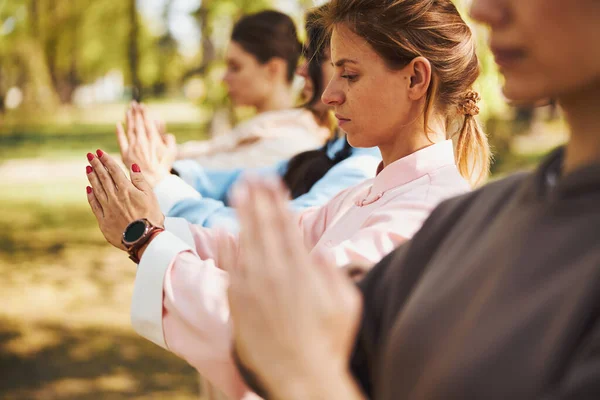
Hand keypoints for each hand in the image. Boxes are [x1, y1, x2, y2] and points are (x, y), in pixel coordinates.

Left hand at [85, 149, 164, 249]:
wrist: (144, 239)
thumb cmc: (151, 217)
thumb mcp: (150, 196)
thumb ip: (140, 180)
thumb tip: (132, 166)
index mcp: (126, 189)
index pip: (114, 171)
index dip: (106, 160)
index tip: (99, 152)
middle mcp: (114, 197)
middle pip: (103, 178)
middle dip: (96, 165)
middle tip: (90, 155)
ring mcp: (107, 208)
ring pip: (97, 189)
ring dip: (92, 178)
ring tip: (88, 168)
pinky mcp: (103, 221)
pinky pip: (94, 205)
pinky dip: (91, 196)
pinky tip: (88, 189)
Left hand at [116, 102, 176, 187]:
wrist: (154, 180)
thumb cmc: (164, 167)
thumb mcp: (172, 152)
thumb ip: (170, 140)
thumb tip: (167, 133)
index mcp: (153, 139)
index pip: (147, 122)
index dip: (144, 113)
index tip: (142, 105)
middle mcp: (142, 141)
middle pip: (138, 123)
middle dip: (136, 113)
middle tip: (134, 103)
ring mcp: (133, 147)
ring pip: (130, 129)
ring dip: (129, 119)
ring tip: (128, 110)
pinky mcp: (126, 154)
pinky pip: (121, 140)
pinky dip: (119, 132)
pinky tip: (118, 124)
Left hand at [221, 176, 362, 398]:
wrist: (300, 377)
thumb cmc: (330, 344)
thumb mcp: (347, 304)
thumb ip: (332, 273)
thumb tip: (317, 253)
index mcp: (301, 270)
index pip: (286, 225)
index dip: (278, 201)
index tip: (273, 182)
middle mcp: (274, 272)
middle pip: (263, 226)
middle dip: (258, 198)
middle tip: (252, 176)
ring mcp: (253, 286)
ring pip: (245, 240)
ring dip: (242, 213)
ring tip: (239, 191)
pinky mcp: (238, 302)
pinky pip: (230, 267)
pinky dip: (226, 247)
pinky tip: (225, 230)